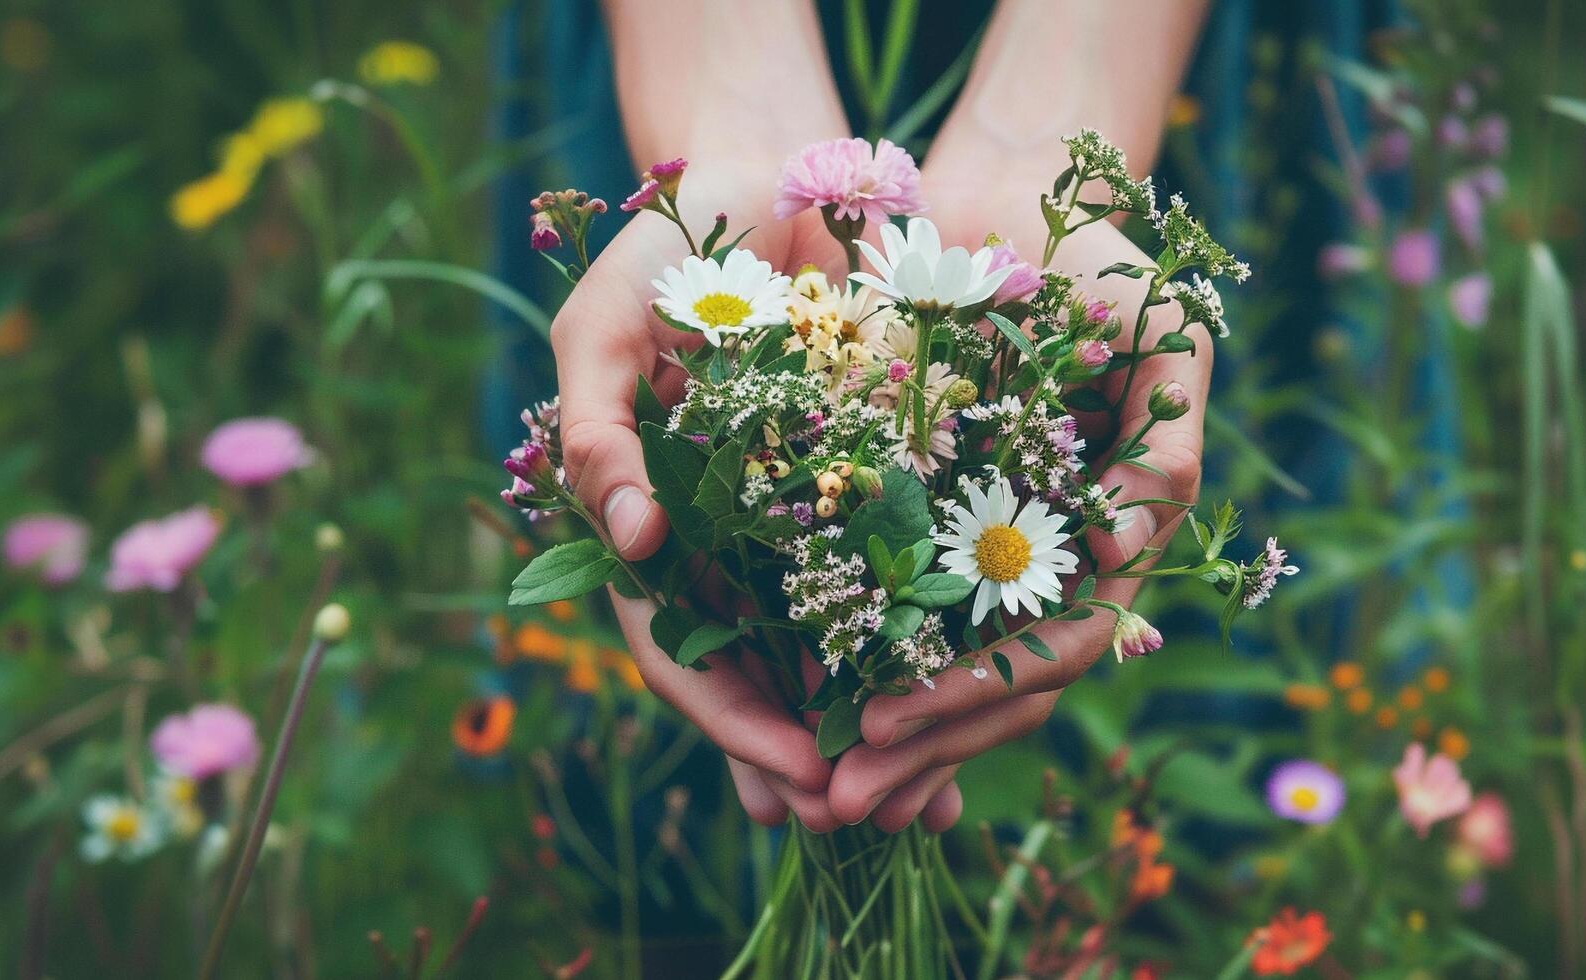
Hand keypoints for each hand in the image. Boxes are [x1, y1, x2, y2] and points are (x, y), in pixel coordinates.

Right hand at [552, 165, 961, 832]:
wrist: (768, 172)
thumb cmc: (665, 248)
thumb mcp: (605, 325)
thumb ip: (601, 431)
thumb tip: (637, 545)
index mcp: (653, 529)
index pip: (681, 653)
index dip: (734, 721)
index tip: (801, 774)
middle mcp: (726, 543)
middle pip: (763, 678)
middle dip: (816, 759)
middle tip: (880, 821)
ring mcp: (798, 519)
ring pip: (836, 650)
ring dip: (884, 727)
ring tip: (942, 802)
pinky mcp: (872, 481)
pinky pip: (904, 575)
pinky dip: (935, 637)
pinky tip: (985, 689)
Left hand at [823, 164, 1212, 826]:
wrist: (1013, 200)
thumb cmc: (1104, 264)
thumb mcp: (1163, 341)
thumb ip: (1161, 447)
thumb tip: (1115, 548)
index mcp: (1105, 541)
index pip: (1049, 650)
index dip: (976, 697)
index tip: (888, 722)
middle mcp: (1043, 561)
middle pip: (990, 688)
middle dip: (920, 751)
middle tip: (839, 805)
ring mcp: (982, 545)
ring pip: (940, 670)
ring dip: (884, 741)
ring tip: (813, 798)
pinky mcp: (918, 515)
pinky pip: (889, 612)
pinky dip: (849, 668)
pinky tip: (796, 711)